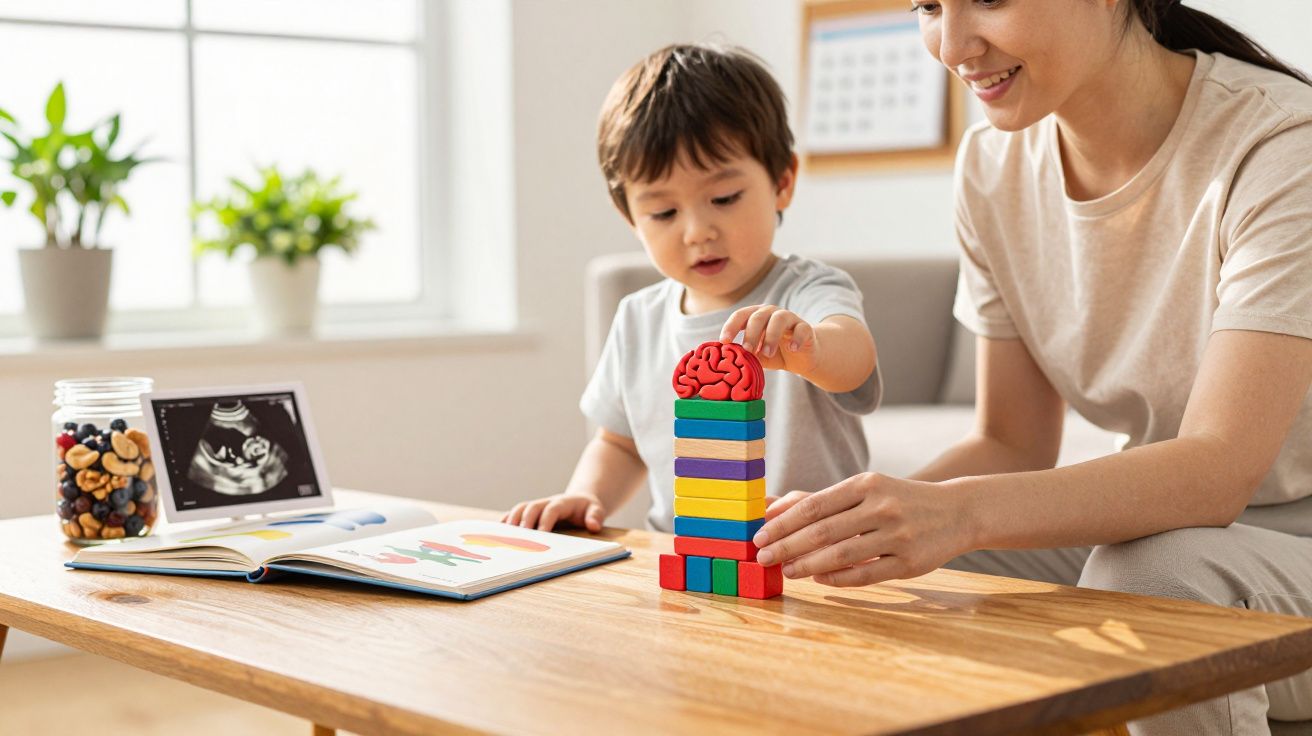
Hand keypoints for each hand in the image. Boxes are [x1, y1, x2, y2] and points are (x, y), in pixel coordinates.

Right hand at [502, 493, 606, 532]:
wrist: (580, 501)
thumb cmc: (588, 509)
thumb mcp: (597, 510)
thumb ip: (596, 516)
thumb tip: (593, 526)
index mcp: (562, 503)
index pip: (551, 509)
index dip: (545, 521)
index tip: (541, 535)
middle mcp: (546, 502)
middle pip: (532, 507)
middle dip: (525, 521)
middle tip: (520, 537)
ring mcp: (537, 506)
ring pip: (520, 508)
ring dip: (512, 520)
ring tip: (504, 536)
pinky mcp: (530, 512)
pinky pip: (515, 514)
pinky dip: (506, 522)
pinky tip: (498, 534)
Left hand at [720, 305, 817, 374]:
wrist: (801, 358)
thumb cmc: (774, 354)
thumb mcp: (757, 356)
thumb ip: (744, 355)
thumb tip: (728, 362)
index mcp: (755, 316)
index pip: (740, 316)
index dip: (731, 326)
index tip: (724, 341)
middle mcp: (771, 313)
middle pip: (758, 317)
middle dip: (750, 333)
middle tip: (747, 350)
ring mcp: (789, 318)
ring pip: (779, 319)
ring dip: (771, 336)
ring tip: (767, 353)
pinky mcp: (805, 328)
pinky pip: (801, 329)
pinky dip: (796, 338)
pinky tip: (792, 348)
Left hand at [752, 473, 973, 586]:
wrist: (957, 510)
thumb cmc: (898, 499)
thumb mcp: (866, 488)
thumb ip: (823, 499)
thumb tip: (773, 508)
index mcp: (866, 484)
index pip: (814, 505)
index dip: (783, 523)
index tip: (759, 536)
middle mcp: (882, 507)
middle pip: (823, 531)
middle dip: (787, 546)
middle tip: (763, 557)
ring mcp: (898, 536)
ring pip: (842, 555)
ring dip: (808, 566)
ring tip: (787, 571)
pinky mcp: (910, 563)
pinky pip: (866, 575)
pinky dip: (838, 579)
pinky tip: (819, 579)